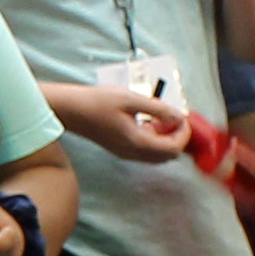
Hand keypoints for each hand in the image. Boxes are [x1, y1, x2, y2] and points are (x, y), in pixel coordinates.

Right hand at [44, 78, 196, 164]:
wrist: (71, 110)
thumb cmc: (98, 102)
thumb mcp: (131, 99)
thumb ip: (158, 109)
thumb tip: (178, 116)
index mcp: (138, 143)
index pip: (173, 148)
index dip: (183, 133)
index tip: (183, 117)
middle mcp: (133, 153)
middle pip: (167, 155)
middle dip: (176, 137)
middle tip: (174, 117)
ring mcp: (126, 153)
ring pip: (157, 154)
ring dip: (165, 138)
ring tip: (161, 116)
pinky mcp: (121, 149)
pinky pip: (145, 150)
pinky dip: (153, 138)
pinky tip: (148, 120)